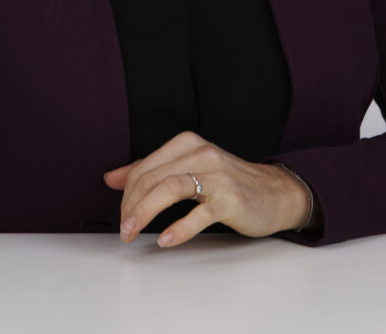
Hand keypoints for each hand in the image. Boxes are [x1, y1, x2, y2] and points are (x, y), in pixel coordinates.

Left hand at [103, 130, 310, 247]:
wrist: (274, 193)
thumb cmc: (227, 182)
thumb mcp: (187, 169)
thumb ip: (150, 171)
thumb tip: (111, 178)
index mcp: (186, 144)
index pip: (143, 167)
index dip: (126, 194)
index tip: (123, 215)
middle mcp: (200, 154)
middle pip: (152, 178)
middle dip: (131, 206)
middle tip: (123, 229)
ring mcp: (216, 176)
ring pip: (169, 188)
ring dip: (144, 213)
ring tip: (132, 232)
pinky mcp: (230, 199)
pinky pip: (198, 213)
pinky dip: (178, 228)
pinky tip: (165, 240)